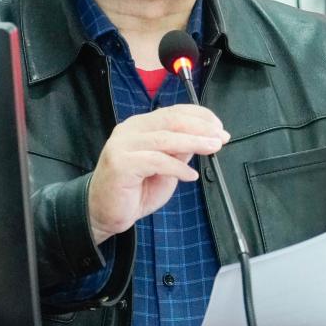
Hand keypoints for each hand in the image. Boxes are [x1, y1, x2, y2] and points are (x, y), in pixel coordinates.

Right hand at [88, 106, 229, 244]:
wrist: (104, 213)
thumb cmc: (134, 192)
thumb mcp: (165, 169)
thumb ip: (180, 151)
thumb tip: (204, 137)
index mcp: (140, 126)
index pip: (173, 112)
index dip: (200, 116)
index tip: (219, 127)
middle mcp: (129, 130)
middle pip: (171, 120)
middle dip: (200, 127)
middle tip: (221, 137)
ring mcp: (123, 145)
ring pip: (165, 138)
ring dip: (194, 142)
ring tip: (213, 148)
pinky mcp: (121, 163)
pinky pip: (156, 161)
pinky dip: (177, 168)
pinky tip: (191, 176)